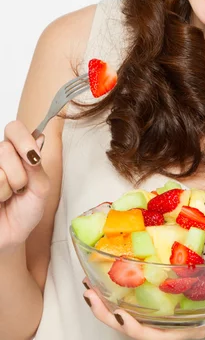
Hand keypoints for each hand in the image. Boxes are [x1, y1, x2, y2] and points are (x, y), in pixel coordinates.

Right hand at [0, 121, 49, 253]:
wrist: (10, 235)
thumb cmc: (26, 210)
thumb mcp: (41, 188)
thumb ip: (37, 166)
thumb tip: (38, 140)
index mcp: (16, 150)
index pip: (14, 128)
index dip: (24, 139)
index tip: (33, 157)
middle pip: (5, 148)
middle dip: (19, 173)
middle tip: (20, 187)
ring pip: (0, 168)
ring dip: (9, 187)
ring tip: (9, 196)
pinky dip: (0, 195)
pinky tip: (0, 200)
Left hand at [82, 275, 204, 338]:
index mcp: (196, 326)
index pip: (162, 337)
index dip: (137, 330)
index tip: (118, 314)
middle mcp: (180, 321)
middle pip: (140, 327)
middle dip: (111, 315)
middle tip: (89, 294)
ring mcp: (175, 309)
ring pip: (139, 312)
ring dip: (112, 300)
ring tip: (91, 283)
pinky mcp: (174, 294)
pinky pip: (147, 295)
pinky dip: (128, 285)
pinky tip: (116, 271)